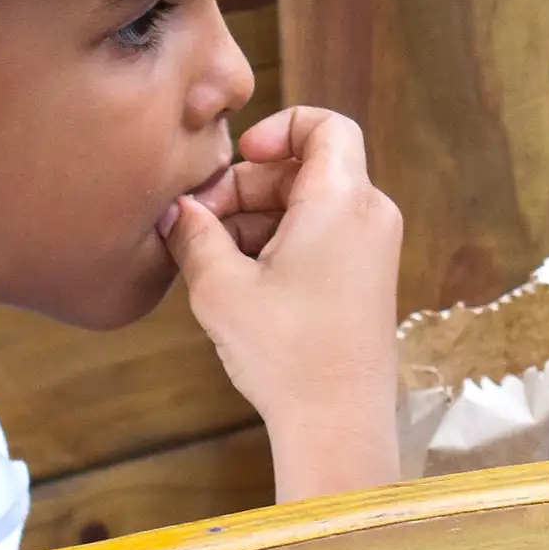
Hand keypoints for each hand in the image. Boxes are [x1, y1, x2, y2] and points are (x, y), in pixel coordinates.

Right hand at [159, 106, 401, 501]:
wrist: (337, 425)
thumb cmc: (287, 354)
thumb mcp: (220, 286)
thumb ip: (194, 233)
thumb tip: (176, 210)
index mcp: (342, 201)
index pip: (325, 124)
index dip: (279, 127)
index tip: (239, 158)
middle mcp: (369, 216)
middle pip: (305, 167)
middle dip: (248, 185)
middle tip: (200, 221)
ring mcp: (372, 249)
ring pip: (309, 203)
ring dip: (257, 217)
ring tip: (211, 255)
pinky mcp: (366, 279)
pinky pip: (321, 234)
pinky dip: (280, 242)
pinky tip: (239, 278)